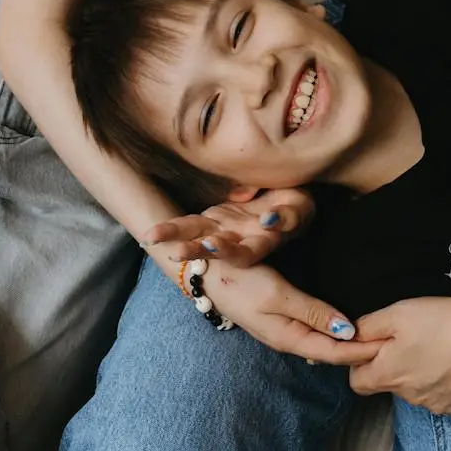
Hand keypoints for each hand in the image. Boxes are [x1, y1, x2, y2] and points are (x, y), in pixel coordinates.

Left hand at [142, 188, 315, 265]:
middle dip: (194, 251)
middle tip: (175, 252)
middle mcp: (238, 240)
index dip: (232, 251)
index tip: (215, 244)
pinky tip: (150, 234)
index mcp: (261, 242)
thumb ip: (288, 217)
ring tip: (152, 239)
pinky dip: (172, 228)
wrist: (287, 197)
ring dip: (175, 238)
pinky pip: (189, 223)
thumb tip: (269, 221)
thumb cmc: (298, 205)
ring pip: (196, 236)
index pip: (245, 253)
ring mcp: (222, 229)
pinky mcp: (213, 217)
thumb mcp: (300, 209)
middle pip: (214, 250)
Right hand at [194, 261, 383, 365]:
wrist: (205, 273)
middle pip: (331, 351)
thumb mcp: (279, 294)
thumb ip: (313, 312)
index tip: (391, 347)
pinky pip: (313, 331)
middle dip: (360, 350)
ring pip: (322, 342)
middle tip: (392, 344)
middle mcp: (288, 338)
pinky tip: (344, 326)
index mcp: (289, 338)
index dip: (363, 351)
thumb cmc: (240, 281)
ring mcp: (282, 329)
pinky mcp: (278, 317)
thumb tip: (348, 330)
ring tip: (375, 337)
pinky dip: (333, 331)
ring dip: (348, 342)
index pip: (335, 353)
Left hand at [348, 297, 450, 414]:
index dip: (360, 365)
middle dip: (394, 366)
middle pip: (389, 386)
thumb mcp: (398, 313)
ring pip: (417, 392)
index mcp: (389, 375)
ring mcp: (436, 405)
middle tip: (413, 341)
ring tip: (438, 349)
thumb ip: (367, 327)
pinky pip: (444, 399)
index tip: (376, 348)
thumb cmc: (440, 321)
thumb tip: (347, 336)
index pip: (356, 383)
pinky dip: (444, 385)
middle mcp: (409, 397)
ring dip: (420, 375)